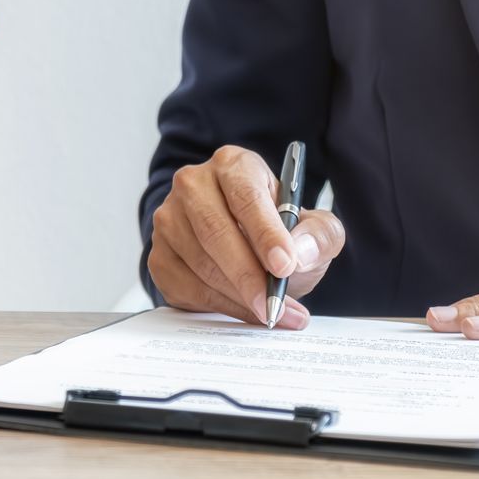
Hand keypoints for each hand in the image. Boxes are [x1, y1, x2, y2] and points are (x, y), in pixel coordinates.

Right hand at [147, 145, 346, 327]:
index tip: (285, 265)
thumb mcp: (314, 227)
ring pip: (200, 264)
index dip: (265, 233)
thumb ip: (319, 235)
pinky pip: (187, 288)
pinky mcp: (159, 256)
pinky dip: (220, 306)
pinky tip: (247, 312)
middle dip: (248, 274)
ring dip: (238, 296)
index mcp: (233, 165)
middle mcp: (192, 185)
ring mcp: (169, 221)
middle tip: (273, 303)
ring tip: (273, 312)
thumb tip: (300, 252)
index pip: (245, 196)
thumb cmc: (279, 232)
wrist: (251, 250)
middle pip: (215, 231)